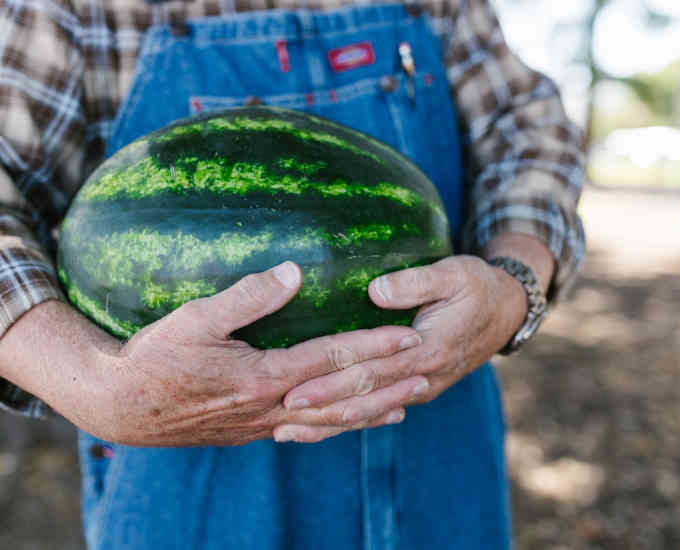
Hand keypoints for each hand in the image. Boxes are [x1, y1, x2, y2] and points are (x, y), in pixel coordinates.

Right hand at [68, 262, 426, 446]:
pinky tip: (352, 421)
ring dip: (371, 411)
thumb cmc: (154, 357)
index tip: (408, 334)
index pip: (332, 360)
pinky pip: (308, 431)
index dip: (373, 346)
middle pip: (342, 397)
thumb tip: (294, 272)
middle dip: (387, 382)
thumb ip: (247, 297)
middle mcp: (271, 407)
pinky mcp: (253, 431)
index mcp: (263, 376)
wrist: (121, 407)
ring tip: (407, 402)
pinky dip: (338, 426)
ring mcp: (263, 424)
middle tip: (426, 370)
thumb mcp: (194, 319)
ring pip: (330, 422)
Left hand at [277, 255, 528, 440]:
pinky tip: (322, 428)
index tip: (294, 388)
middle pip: (364, 400)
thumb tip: (374, 291)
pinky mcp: (417, 389)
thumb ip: (415, 283)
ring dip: (329, 425)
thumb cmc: (477, 286)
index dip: (332, 383)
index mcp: (428, 350)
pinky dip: (350, 422)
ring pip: (369, 414)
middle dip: (321, 410)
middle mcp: (423, 378)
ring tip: (288, 433)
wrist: (507, 311)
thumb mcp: (454, 273)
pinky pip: (378, 411)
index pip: (371, 372)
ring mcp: (421, 388)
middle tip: (279, 417)